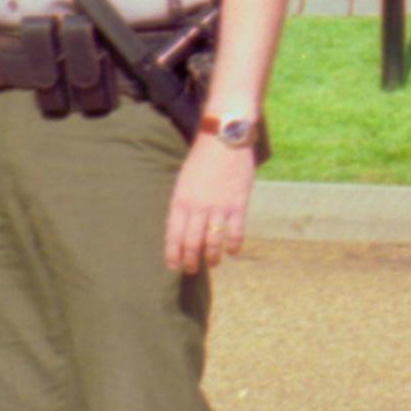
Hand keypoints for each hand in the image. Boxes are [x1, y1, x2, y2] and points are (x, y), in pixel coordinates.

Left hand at [164, 132, 256, 273]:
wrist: (223, 141)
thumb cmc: (201, 162)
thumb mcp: (183, 182)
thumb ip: (182, 205)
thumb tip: (180, 228)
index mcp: (180, 200)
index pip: (173, 234)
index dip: (173, 253)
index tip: (173, 266)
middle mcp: (197, 207)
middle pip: (192, 241)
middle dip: (191, 259)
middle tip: (192, 269)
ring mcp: (218, 207)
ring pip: (213, 240)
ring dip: (212, 256)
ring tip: (212, 263)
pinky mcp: (238, 204)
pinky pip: (235, 231)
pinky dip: (234, 245)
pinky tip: (233, 252)